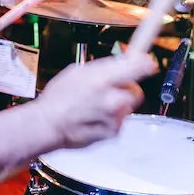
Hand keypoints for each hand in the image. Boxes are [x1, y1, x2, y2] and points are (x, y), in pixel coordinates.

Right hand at [33, 53, 157, 149]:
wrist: (48, 125)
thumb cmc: (58, 98)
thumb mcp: (77, 72)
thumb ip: (103, 68)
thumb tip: (122, 62)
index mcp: (103, 79)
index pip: (140, 67)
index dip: (145, 63)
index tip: (145, 61)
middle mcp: (112, 99)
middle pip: (136, 91)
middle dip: (125, 89)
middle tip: (109, 89)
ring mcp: (114, 118)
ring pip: (127, 107)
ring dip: (117, 105)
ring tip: (95, 106)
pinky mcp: (113, 132)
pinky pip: (119, 121)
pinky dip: (110, 119)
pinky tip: (93, 118)